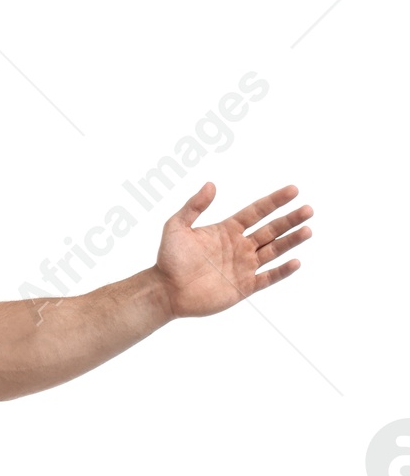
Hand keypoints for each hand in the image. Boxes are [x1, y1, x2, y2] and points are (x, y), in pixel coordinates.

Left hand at [152, 181, 311, 318]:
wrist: (165, 291)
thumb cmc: (169, 259)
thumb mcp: (177, 227)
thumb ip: (193, 206)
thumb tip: (211, 185)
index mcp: (228, 230)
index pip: (257, 211)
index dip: (275, 201)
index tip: (293, 190)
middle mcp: (239, 247)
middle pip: (271, 230)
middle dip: (290, 220)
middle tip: (308, 209)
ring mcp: (243, 267)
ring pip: (274, 251)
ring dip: (291, 241)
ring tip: (308, 230)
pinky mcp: (242, 287)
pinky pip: (267, 278)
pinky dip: (281, 271)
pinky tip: (295, 262)